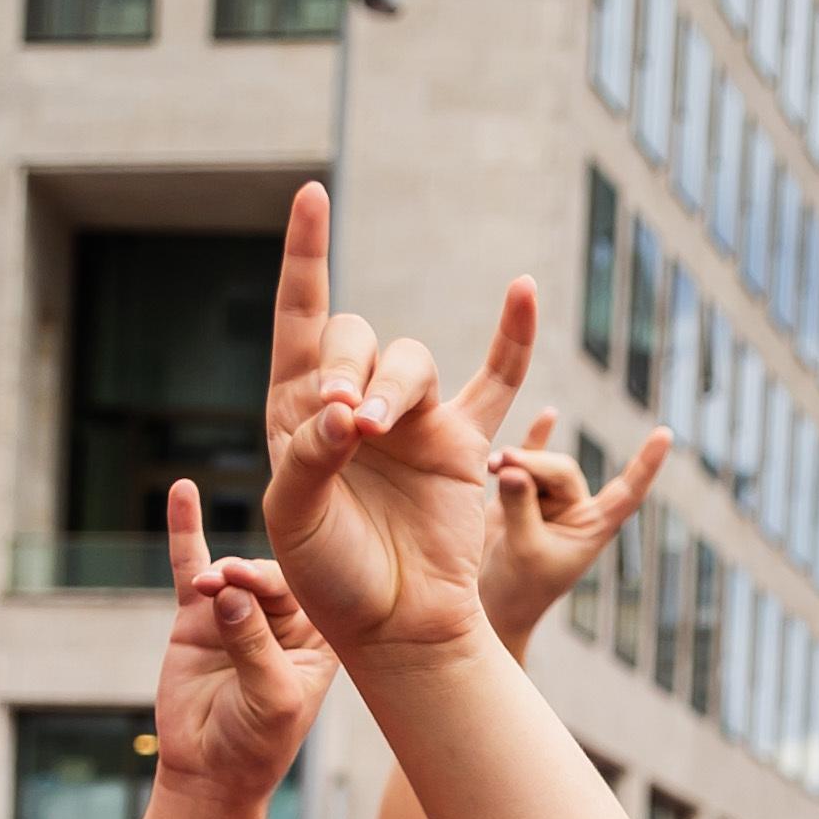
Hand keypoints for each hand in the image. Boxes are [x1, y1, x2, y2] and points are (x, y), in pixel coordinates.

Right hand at [150, 482, 335, 813]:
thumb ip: (253, 647)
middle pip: (268, 576)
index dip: (275, 581)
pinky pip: (191, 567)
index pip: (305, 593)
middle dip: (244, 576)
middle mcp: (286, 618)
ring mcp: (240, 613)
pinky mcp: (198, 618)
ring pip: (231, 573)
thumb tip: (226, 595)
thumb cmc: (257, 743)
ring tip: (205, 589)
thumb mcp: (270, 698)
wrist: (211, 771)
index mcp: (322, 636)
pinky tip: (182, 490)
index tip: (245, 581)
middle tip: (222, 584)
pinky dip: (185, 530)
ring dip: (216, 575)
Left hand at [256, 182, 540, 663]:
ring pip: (410, 359)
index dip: (308, 253)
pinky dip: (512, 336)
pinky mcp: (464, 442)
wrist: (395, 625)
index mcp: (297, 411)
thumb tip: (351, 411)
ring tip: (376, 433)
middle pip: (353, 336)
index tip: (313, 193)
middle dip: (346, 367)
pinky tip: (525, 291)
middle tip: (345, 425)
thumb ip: (311, 453)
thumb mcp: (294, 514)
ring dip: (393, 384)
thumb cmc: (331, 577)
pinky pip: (495, 379)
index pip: (300, 314)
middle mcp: (354, 404)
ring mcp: (413, 420)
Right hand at [478, 405, 670, 656]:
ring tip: (492, 465)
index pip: (627, 492)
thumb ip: (521, 507)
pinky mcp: (519, 495)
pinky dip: (538, 438)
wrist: (490, 605)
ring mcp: (548, 502)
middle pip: (563, 470)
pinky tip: (549, 414)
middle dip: (535, 464)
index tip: (666, 434)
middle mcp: (576, 511)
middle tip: (503, 465)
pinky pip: (533, 458)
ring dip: (518, 461)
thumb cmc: (518, 589)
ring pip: (540, 465)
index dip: (646, 464)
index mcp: (593, 528)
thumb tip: (516, 467)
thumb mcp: (524, 549)